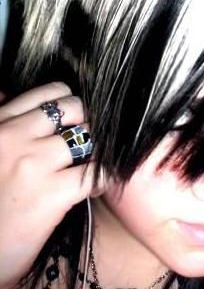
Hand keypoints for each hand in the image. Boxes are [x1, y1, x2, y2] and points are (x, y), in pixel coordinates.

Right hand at [0, 82, 102, 288]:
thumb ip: (4, 123)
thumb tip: (7, 93)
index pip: (50, 94)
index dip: (73, 104)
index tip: (78, 119)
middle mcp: (14, 137)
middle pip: (76, 109)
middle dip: (90, 123)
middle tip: (93, 142)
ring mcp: (33, 164)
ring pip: (90, 137)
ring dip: (101, 150)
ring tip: (98, 162)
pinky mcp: (51, 194)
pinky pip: (97, 173)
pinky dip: (107, 177)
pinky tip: (101, 185)